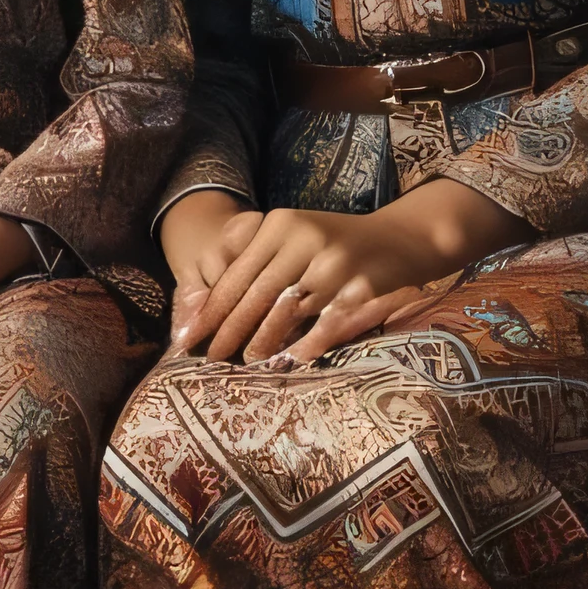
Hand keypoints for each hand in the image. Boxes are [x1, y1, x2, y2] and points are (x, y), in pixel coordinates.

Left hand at [170, 178, 529, 366]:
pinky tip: (287, 362)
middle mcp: (304, 239)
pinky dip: (304, 346)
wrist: (399, 239)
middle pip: (256, 294)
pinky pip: (324, 325)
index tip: (188, 334)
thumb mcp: (293, 236)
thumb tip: (209, 305)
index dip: (211, 307)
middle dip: (229, 330)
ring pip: (286, 311)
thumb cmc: (334, 243)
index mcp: (281, 224)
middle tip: (207, 358)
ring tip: (242, 363)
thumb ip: (258, 261)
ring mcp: (333, 265)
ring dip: (262, 342)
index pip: (237, 273)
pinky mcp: (359, 289)